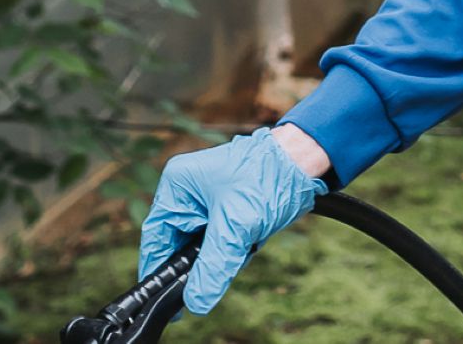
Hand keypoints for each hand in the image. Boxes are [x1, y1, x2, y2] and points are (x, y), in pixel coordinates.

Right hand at [137, 129, 324, 314]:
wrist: (306, 160)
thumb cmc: (270, 176)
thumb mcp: (236, 226)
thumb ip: (213, 266)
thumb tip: (195, 301)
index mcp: (178, 185)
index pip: (156, 235)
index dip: (159, 268)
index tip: (164, 296)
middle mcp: (188, 190)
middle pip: (180, 242)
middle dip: (201, 260)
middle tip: (218, 270)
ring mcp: (207, 198)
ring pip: (202, 244)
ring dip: (222, 253)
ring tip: (246, 242)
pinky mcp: (226, 206)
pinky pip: (220, 238)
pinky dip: (234, 247)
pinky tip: (251, 240)